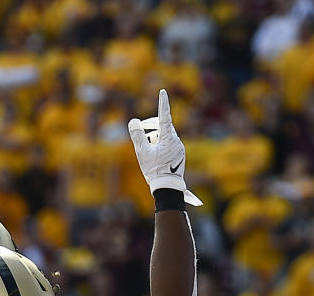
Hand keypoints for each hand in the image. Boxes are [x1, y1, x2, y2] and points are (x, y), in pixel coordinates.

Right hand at [127, 89, 202, 206]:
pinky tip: (156, 157)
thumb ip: (138, 136)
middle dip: (152, 127)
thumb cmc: (154, 170)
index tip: (163, 91)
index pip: (164, 116)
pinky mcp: (180, 153)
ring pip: (166, 136)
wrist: (168, 187)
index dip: (162, 103)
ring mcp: (179, 147)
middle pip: (163, 127)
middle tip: (143, 131)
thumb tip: (133, 122)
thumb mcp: (142, 153)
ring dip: (156, 138)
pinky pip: (170, 144)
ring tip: (150, 151)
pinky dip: (161, 145)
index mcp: (168, 138)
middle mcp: (176, 140)